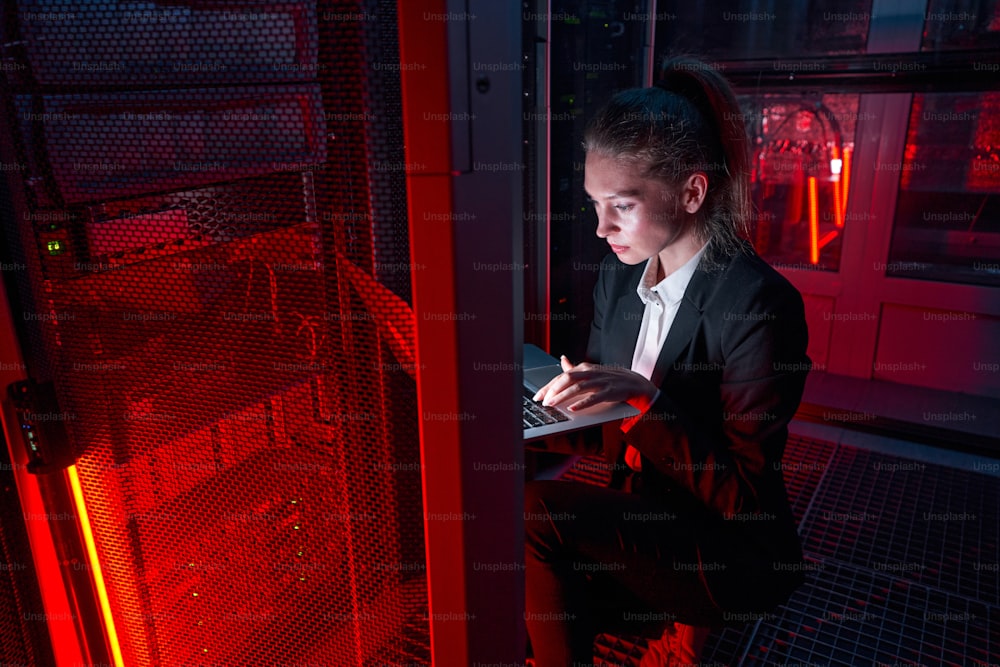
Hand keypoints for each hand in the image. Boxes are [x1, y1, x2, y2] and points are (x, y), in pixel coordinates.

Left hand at [532, 355, 657, 411]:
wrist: (635, 382)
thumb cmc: (610, 378)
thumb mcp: (591, 371)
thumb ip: (575, 369)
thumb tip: (562, 360)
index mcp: (584, 368)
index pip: (562, 376)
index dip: (548, 386)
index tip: (537, 396)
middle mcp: (590, 372)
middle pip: (567, 379)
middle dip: (553, 390)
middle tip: (542, 401)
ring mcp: (600, 381)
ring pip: (578, 387)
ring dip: (563, 396)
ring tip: (552, 404)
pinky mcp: (609, 391)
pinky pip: (593, 397)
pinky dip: (582, 403)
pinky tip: (573, 408)